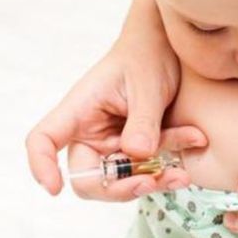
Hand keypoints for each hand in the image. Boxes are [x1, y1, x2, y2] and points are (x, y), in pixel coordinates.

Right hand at [26, 32, 205, 200]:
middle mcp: (92, 132)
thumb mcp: (147, 85)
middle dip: (121, 187)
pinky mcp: (138, 148)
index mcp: (80, 110)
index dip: (42, 166)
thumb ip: (143, 120)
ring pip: (126, 179)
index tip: (54, 188)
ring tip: (183, 173)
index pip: (44, 140)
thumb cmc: (148, 56)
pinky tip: (195, 141)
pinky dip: (170, 164)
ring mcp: (115, 143)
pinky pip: (150, 168)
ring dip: (154, 178)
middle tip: (151, 182)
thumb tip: (138, 154)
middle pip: (89, 177)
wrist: (170, 49)